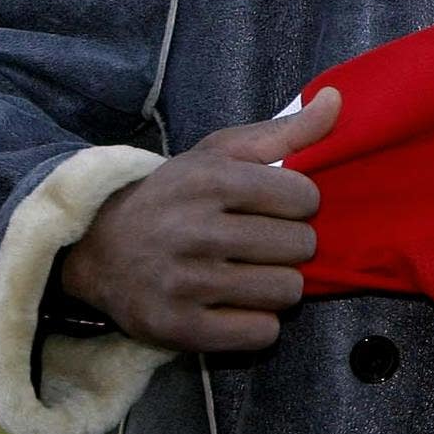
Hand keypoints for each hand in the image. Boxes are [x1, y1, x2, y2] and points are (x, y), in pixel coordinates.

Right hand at [58, 89, 339, 351]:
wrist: (96, 248)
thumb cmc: (175, 195)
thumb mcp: (220, 154)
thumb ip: (285, 131)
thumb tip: (336, 100)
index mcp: (208, 180)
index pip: (304, 196)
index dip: (299, 203)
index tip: (276, 206)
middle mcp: (193, 231)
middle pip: (300, 246)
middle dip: (290, 245)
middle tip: (261, 244)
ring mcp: (183, 283)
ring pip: (286, 291)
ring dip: (277, 285)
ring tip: (250, 274)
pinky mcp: (177, 328)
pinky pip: (261, 333)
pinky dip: (258, 324)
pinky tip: (236, 306)